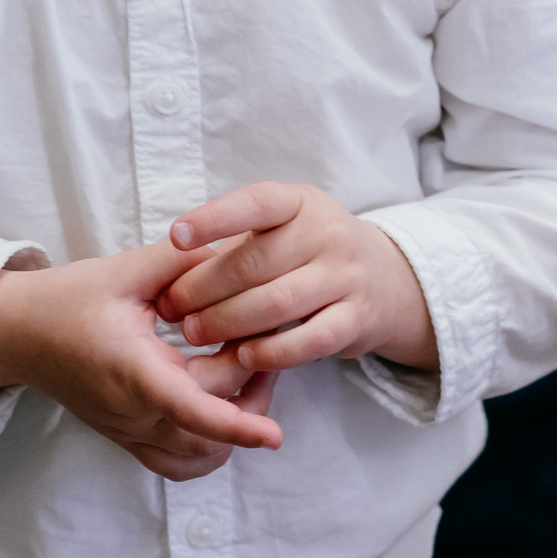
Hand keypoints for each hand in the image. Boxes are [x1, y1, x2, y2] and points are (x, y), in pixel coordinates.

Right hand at [0, 241, 282, 479]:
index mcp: (132, 369)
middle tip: (265, 347)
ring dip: (232, 428)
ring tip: (248, 381)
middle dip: (248, 391)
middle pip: (207, 425)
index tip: (274, 434)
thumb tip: (234, 254)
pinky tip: (220, 415)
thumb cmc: (66, 299)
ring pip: (197, 456)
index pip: (189, 408)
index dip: (234, 424)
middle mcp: (132, 411)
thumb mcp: (123, 270)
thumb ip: (180, 262)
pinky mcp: (128, 439)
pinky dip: (207, 451)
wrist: (17, 332)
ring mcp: (129, 432)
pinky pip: (177, 465)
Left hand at [158, 183, 436, 373]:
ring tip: (193, 333)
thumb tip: (173, 271)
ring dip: (227, 322)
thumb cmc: (310, 251)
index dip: (213, 219)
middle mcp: (327, 234)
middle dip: (203, 288)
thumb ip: (238, 241)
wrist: (386, 279)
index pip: (254, 204)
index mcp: (300, 202)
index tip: (175, 236)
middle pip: (254, 262)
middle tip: (170, 307)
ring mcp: (346, 277)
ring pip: (276, 303)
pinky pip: (309, 340)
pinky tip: (242, 355)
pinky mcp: (357, 320)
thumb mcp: (282, 227)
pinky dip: (271, 351)